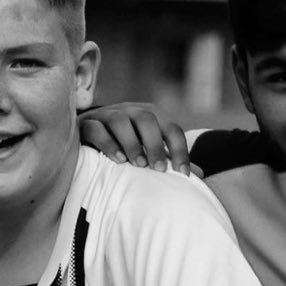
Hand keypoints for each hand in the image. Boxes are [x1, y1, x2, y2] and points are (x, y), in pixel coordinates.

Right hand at [77, 103, 195, 175]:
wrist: (85, 138)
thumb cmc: (124, 147)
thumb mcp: (148, 151)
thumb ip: (170, 160)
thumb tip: (200, 174)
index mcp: (150, 117)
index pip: (170, 127)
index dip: (180, 149)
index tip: (182, 173)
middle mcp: (129, 111)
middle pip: (146, 119)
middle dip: (155, 144)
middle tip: (158, 169)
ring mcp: (106, 115)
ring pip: (120, 121)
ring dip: (132, 143)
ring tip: (137, 165)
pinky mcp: (86, 124)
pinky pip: (96, 129)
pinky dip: (107, 143)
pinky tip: (116, 160)